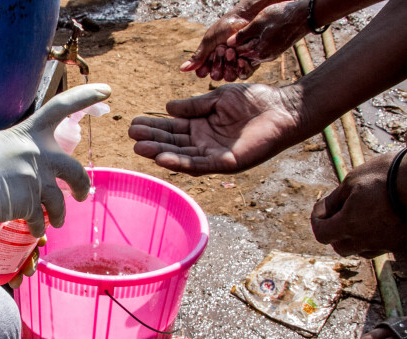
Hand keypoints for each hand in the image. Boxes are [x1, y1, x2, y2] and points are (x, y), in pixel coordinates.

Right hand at [0, 83, 111, 236]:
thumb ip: (17, 155)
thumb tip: (31, 166)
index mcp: (23, 134)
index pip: (59, 107)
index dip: (85, 97)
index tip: (106, 90)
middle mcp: (33, 150)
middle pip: (73, 168)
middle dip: (81, 185)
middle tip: (82, 195)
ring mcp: (32, 175)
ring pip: (60, 200)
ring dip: (60, 214)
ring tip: (56, 222)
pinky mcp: (27, 199)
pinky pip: (41, 217)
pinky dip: (36, 226)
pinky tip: (33, 230)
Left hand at [0, 226, 45, 287]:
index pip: (12, 215)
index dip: (31, 225)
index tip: (41, 237)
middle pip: (15, 236)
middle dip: (29, 250)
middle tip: (32, 263)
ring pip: (7, 254)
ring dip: (20, 264)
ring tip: (24, 275)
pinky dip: (4, 275)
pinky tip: (12, 282)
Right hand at [128, 83, 302, 175]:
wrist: (282, 108)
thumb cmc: (253, 101)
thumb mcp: (217, 98)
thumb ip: (193, 106)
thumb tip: (167, 109)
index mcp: (201, 127)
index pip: (172, 128)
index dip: (154, 127)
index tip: (134, 124)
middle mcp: (204, 144)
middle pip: (173, 144)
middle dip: (152, 140)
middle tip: (131, 136)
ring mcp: (214, 155)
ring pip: (182, 157)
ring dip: (161, 153)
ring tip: (140, 148)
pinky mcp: (226, 163)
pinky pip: (199, 165)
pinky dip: (181, 163)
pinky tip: (163, 159)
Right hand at [181, 0, 277, 79]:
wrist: (245, 18)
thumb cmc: (225, 27)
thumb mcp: (209, 41)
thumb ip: (198, 57)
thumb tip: (182, 69)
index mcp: (209, 59)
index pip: (202, 73)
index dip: (206, 66)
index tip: (210, 53)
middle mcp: (221, 65)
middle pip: (216, 77)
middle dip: (219, 63)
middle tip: (222, 48)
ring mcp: (235, 66)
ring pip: (229, 77)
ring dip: (229, 65)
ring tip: (232, 50)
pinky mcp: (248, 65)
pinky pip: (243, 74)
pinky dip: (241, 68)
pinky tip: (241, 59)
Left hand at [228, 0, 309, 68]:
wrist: (304, 16)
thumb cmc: (281, 17)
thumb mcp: (258, 23)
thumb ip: (242, 34)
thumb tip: (228, 43)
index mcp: (258, 53)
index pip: (237, 56)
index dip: (228, 50)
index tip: (220, 46)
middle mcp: (264, 58)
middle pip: (243, 58)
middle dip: (234, 53)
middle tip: (224, 47)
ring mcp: (271, 55)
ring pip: (252, 55)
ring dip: (244, 49)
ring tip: (237, 41)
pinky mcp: (276, 50)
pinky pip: (260, 52)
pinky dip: (254, 47)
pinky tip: (251, 38)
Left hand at [311, 153, 406, 257]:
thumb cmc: (387, 174)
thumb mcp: (353, 180)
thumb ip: (334, 200)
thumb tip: (323, 210)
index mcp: (350, 225)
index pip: (322, 234)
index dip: (317, 221)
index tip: (322, 208)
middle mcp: (367, 240)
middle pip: (340, 247)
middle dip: (334, 233)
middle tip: (338, 215)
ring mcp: (387, 243)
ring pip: (362, 250)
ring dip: (355, 238)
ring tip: (360, 217)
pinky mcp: (402, 243)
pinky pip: (382, 247)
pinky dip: (375, 237)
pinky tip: (379, 221)